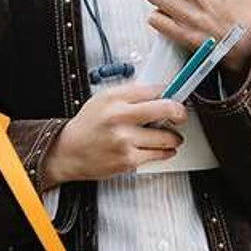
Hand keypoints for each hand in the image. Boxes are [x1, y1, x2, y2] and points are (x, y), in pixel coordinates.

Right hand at [42, 82, 188, 185]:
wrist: (69, 151)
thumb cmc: (88, 125)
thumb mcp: (103, 99)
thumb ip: (130, 95)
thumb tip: (158, 93)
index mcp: (114, 98)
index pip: (154, 90)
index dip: (171, 93)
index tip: (176, 97)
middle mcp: (119, 117)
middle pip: (166, 109)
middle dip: (180, 112)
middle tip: (181, 115)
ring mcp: (125, 140)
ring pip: (167, 137)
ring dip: (174, 137)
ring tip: (172, 136)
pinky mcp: (128, 160)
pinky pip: (158, 154)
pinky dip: (165, 151)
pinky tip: (163, 148)